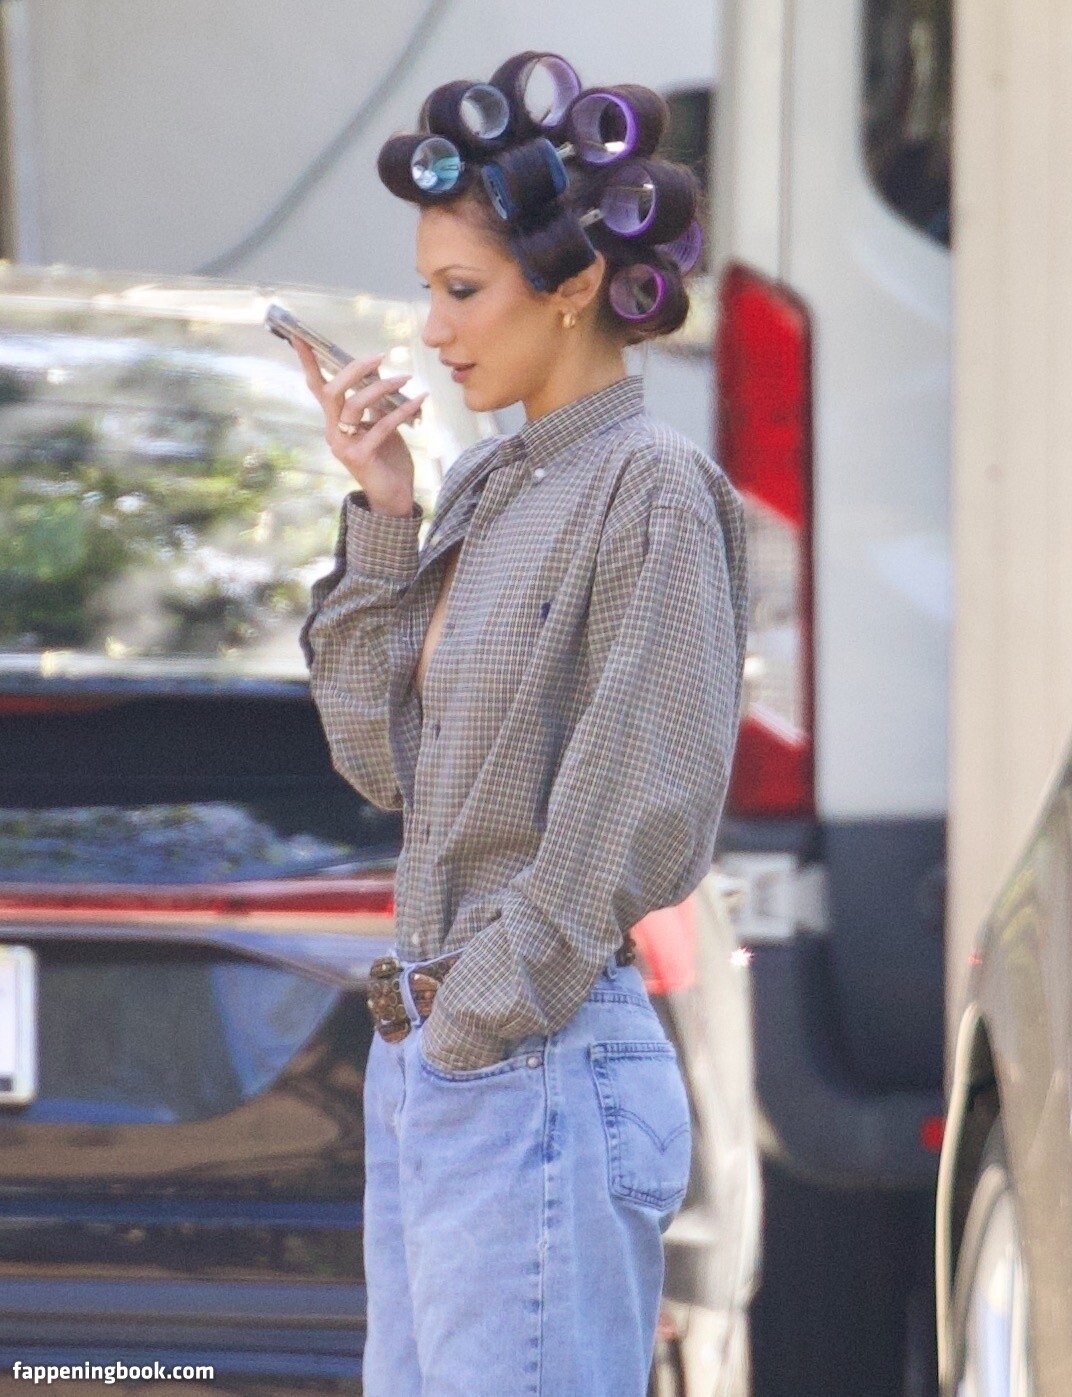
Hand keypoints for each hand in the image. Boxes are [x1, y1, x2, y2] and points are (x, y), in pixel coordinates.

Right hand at [293, 339, 428, 517]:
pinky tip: (419, 401)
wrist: (394, 497)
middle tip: (379, 357)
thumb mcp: (380, 423)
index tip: (299, 336)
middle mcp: (333, 433)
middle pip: (332, 392)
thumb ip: (375, 400)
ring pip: (355, 406)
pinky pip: (381, 426)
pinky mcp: (361, 457)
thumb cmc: (387, 459)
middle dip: (354, 371)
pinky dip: (401, 411)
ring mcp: (344, 446)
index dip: (308, 362)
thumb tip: (377, 368)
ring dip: (382, 388)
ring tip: (405, 379)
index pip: (317, 387)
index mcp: (334, 422)